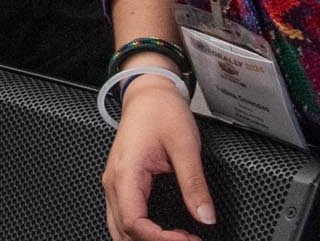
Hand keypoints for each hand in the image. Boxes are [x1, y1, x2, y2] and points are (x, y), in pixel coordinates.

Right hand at [103, 73, 215, 240]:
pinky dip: (138, 233)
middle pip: (123, 232)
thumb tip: (205, 216)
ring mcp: (114, 183)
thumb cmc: (162, 112)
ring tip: (177, 240)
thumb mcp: (185, 145)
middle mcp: (114, 181)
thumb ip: (194, 183)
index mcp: (126, 173)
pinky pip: (122, 218)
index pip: (135, 223)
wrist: (148, 93)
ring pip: (118, 229)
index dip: (161, 240)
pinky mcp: (121, 183)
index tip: (188, 240)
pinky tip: (160, 235)